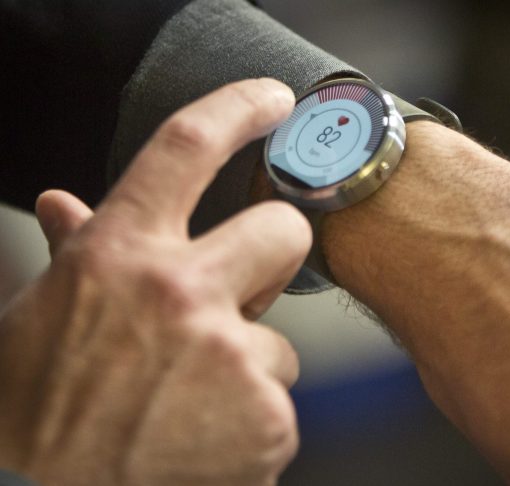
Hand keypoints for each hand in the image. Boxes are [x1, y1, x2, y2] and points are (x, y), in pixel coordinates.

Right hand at [0, 79, 309, 485]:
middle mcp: (181, 292)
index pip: (186, 146)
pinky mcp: (267, 419)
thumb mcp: (48, 312)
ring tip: (188, 403)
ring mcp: (229, 356)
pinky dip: (249, 426)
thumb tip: (60, 202)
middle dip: (272, 259)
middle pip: (284, 231)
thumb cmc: (44, 402)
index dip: (236, 107)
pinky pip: (279, 405)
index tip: (273, 98)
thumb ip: (74, 250)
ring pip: (280, 341)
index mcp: (121, 253)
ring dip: (245, 369)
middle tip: (241, 294)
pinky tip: (201, 440)